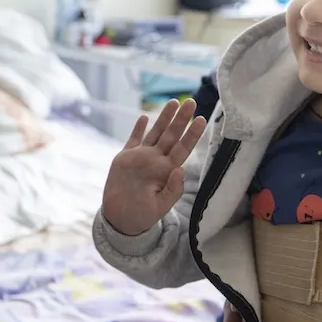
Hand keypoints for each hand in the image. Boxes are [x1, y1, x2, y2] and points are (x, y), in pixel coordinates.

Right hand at [101, 99, 206, 236]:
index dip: (192, 134)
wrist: (120, 219)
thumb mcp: (161, 207)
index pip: (183, 148)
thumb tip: (180, 170)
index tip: (201, 119)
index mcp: (167, 171)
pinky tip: (144, 117)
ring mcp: (140, 157)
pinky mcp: (125, 158)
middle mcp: (156, 160)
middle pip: (171, 135)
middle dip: (181, 118)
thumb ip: (172, 190)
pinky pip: (133, 139)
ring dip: (164, 118)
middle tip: (190, 101)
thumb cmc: (143, 215)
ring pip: (155, 133)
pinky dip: (138, 128)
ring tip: (172, 102)